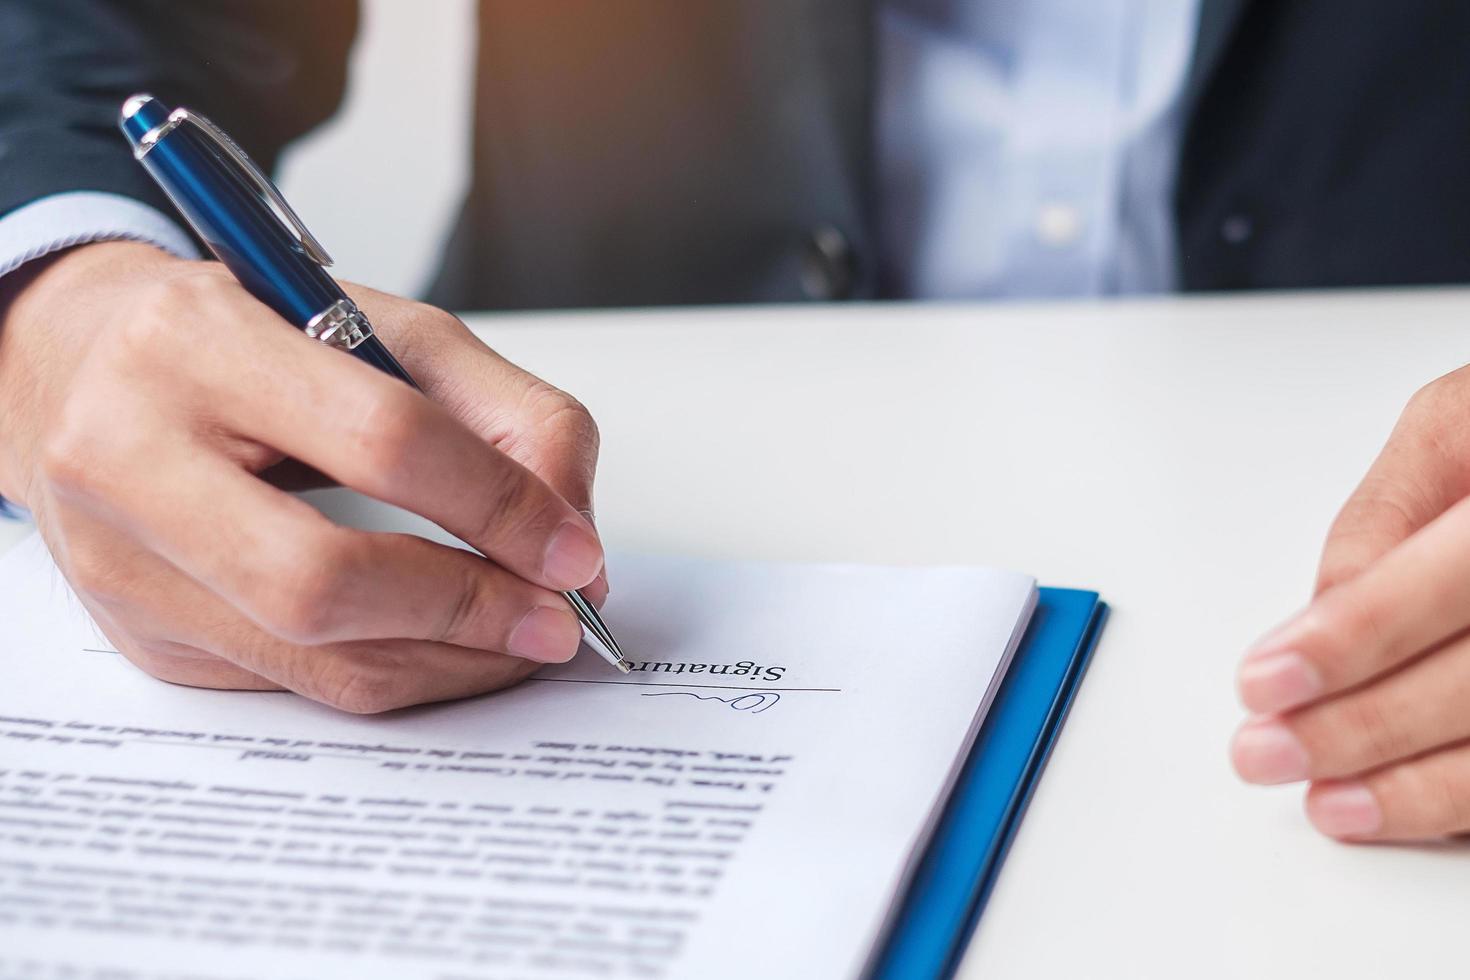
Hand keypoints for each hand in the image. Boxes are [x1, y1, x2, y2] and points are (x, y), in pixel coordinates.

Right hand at [0, 243, 605, 711]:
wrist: (90, 369)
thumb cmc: (253, 341)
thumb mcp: (391, 334)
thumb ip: (510, 419)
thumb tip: (573, 541)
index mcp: (194, 341)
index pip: (381, 440)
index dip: (499, 507)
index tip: (573, 551)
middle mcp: (126, 454)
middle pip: (323, 580)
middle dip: (468, 610)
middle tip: (554, 620)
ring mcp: (121, 561)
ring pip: (313, 655)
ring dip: (447, 660)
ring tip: (519, 636)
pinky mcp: (142, 636)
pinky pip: (295, 685)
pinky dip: (395, 672)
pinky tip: (446, 644)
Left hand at [1231, 364, 1469, 839]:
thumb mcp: (1456, 425)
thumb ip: (1385, 517)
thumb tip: (1319, 617)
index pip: (1452, 579)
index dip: (1356, 636)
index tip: (1267, 679)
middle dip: (1365, 727)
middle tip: (1267, 752)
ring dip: (1419, 787)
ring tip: (1329, 801)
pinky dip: (1467, 799)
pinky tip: (1408, 807)